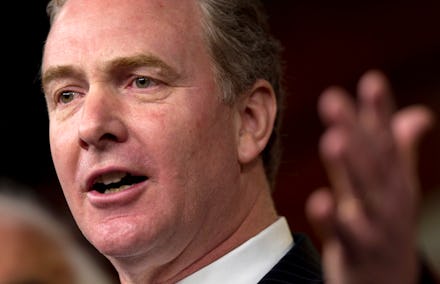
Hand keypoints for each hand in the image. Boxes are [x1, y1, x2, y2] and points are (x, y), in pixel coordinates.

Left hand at [306, 70, 434, 283]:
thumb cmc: (385, 226)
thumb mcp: (395, 188)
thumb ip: (398, 150)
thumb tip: (416, 113)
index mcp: (394, 179)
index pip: (386, 140)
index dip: (379, 111)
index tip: (370, 81)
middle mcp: (387, 199)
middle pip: (372, 161)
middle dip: (355, 129)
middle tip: (332, 99)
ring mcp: (373, 226)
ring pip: (362, 195)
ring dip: (349, 168)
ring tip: (334, 140)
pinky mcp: (354, 253)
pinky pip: (342, 236)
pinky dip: (331, 219)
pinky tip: (319, 200)